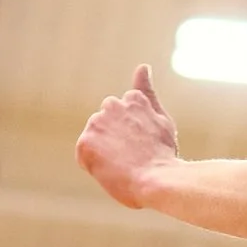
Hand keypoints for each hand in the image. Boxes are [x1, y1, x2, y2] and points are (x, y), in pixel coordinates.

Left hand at [77, 65, 180, 209]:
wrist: (158, 179)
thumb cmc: (162, 156)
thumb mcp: (161, 119)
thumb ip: (147, 93)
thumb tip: (142, 66)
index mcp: (132, 99)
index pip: (121, 118)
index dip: (131, 137)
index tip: (142, 148)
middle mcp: (112, 105)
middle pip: (104, 125)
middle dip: (113, 140)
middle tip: (132, 157)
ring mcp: (97, 122)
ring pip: (93, 140)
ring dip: (103, 152)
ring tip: (124, 165)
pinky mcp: (85, 141)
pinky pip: (84, 157)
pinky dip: (95, 166)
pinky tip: (113, 170)